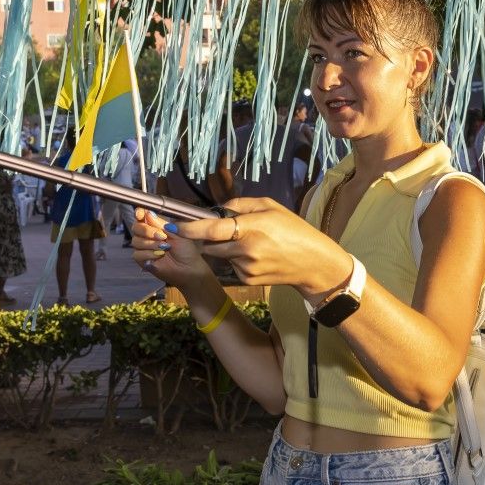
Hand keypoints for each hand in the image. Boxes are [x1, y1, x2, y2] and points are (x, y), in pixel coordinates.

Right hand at [132, 208, 212, 287]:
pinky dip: (148, 254)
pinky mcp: (142, 260)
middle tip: (162, 237)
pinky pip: (137, 254)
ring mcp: (144, 247)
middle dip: (147, 231)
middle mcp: (147, 235)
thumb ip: (161, 225)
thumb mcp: (176, 233)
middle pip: (136, 227)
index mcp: (156, 226)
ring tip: (165, 248)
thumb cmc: (185, 250)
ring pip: (136, 241)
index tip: (141, 214)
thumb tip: (149, 214)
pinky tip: (159, 256)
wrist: (188, 268)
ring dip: (151, 244)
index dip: (139, 213)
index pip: (142, 216)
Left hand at [168, 197, 351, 301]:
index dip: (189, 228)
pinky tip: (255, 256)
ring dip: (225, 248)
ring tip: (251, 242)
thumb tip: (219, 209)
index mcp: (251, 227)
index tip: (173, 225)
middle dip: (208, 238)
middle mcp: (246, 249)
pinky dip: (235, 259)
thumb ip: (241, 205)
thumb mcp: (270, 206)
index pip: (212, 229)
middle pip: (210, 245)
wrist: (311, 262)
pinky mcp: (246, 279)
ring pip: (220, 255)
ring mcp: (245, 267)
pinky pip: (230, 266)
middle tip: (222, 230)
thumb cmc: (293, 230)